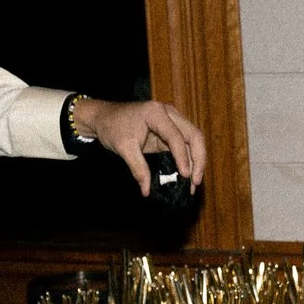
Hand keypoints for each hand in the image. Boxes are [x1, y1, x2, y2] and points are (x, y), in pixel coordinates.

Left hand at [79, 98, 206, 194]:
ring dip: (196, 162)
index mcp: (156, 113)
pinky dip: (188, 160)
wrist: (104, 117)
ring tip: (194, 183)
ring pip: (193, 141)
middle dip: (198, 159)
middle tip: (196, 182)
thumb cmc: (112, 127)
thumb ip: (138, 168)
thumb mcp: (123, 148)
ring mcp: (172, 121)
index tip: (185, 176)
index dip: (183, 158)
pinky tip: (187, 176)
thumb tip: (147, 191)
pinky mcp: (170, 131)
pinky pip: (184, 146)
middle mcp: (169, 113)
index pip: (176, 136)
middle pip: (194, 135)